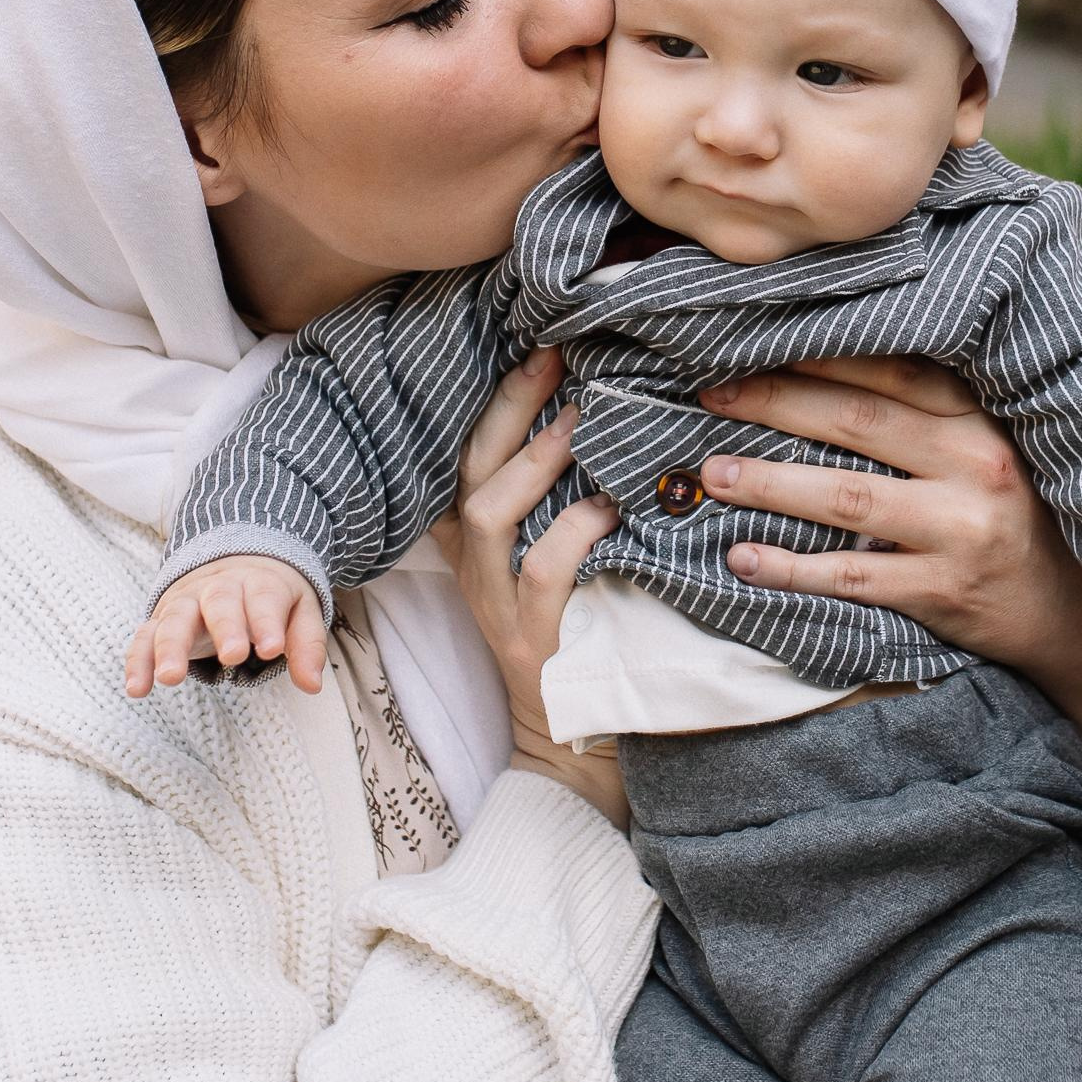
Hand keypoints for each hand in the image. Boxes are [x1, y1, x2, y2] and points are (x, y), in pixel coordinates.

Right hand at [127, 556, 327, 698]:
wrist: (232, 560)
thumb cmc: (270, 596)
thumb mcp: (300, 612)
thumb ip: (306, 645)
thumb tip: (312, 685)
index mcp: (258, 583)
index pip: (264, 599)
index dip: (266, 622)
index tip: (272, 649)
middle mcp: (218, 589)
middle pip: (218, 603)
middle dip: (224, 628)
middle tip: (232, 657)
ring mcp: (186, 603)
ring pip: (175, 619)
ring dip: (170, 647)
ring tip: (170, 677)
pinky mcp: (161, 620)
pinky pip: (144, 638)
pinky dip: (137, 661)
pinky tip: (137, 688)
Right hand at [436, 347, 628, 826]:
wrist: (577, 741)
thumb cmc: (584, 631)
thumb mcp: (563, 560)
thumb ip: (570, 500)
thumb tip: (617, 414)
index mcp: (479, 542)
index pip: (465, 454)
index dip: (491, 397)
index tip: (533, 340)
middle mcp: (477, 567)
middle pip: (468, 470)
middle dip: (505, 408)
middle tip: (553, 355)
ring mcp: (498, 605)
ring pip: (488, 514)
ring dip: (534, 461)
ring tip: (582, 420)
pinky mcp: (532, 642)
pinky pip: (540, 574)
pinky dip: (572, 534)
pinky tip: (611, 510)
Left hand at [690, 354, 1081, 790]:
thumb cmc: (1027, 516)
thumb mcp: (1002, 446)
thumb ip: (941, 409)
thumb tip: (839, 361)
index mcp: (986, 418)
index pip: (892, 370)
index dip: (818, 353)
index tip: (752, 339)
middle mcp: (977, 465)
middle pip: (858, 422)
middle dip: (776, 402)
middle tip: (709, 393)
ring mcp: (961, 531)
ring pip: (847, 498)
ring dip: (772, 483)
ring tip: (714, 473)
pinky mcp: (944, 593)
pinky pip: (852, 577)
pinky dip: (792, 569)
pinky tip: (743, 559)